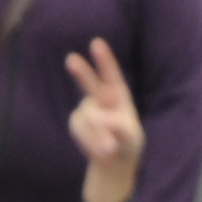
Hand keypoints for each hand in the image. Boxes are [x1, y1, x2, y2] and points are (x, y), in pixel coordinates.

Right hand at [62, 37, 146, 167]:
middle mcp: (101, 96)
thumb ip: (116, 125)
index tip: (96, 42)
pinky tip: (100, 150)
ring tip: (110, 149)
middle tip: (71, 59)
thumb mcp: (131, 135)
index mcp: (118, 93)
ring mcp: (87, 108)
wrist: (115, 158)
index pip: (111, 74)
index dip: (104, 59)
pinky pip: (79, 130)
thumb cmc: (127, 141)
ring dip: (98, 136)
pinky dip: (90, 142)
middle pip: (90, 83)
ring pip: (87, 118)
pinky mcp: (77, 122)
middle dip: (81, 72)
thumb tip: (94, 117)